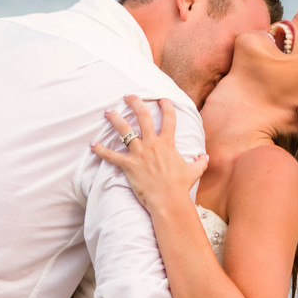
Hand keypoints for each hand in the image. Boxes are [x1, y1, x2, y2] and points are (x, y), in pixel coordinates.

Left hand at [91, 96, 208, 210]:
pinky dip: (100, 150)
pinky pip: (111, 155)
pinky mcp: (129, 165)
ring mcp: (139, 153)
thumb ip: (200, 162)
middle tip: (128, 96)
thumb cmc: (180, 187)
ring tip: (108, 112)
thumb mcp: (194, 172)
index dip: (166, 105)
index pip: (169, 117)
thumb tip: (204, 157)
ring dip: (115, 119)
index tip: (161, 98)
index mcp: (168, 143)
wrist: (168, 201)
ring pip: (124, 130)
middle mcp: (152, 144)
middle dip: (135, 102)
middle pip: (143, 116)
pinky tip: (92, 144)